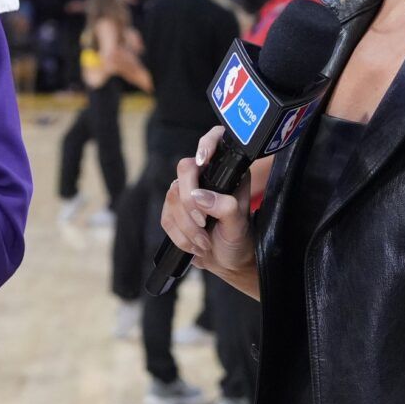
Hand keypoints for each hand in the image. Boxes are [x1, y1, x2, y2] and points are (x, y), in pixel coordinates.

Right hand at [159, 126, 255, 282]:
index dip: (207, 143)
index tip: (203, 160)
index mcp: (227, 172)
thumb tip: (199, 197)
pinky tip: (195, 245)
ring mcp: (186, 191)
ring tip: (204, 242)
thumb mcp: (238, 226)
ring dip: (187, 227)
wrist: (227, 261)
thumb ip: (225, 208)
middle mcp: (205, 176)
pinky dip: (179, 236)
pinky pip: (166, 218)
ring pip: (173, 198)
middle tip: (203, 223)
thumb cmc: (238, 239)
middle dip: (190, 202)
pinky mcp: (173, 210)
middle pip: (184, 170)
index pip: (215, 141)